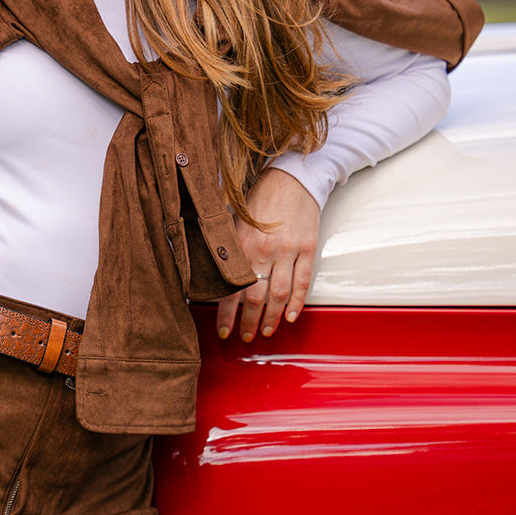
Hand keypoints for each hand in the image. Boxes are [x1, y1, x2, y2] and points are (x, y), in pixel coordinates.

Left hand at [215, 169, 320, 342]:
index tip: (223, 331)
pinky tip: (291, 317)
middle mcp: (264, 250)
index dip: (226, 315)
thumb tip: (208, 273)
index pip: (230, 289)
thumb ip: (224, 247)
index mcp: (241, 244)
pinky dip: (297, 303)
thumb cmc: (259, 198)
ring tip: (266, 331)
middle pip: (255, 298)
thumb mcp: (233, 220)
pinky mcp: (307, 249)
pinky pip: (303, 282)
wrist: (291, 177)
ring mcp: (288, 251)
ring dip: (272, 318)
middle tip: (244, 337)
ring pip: (279, 295)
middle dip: (248, 322)